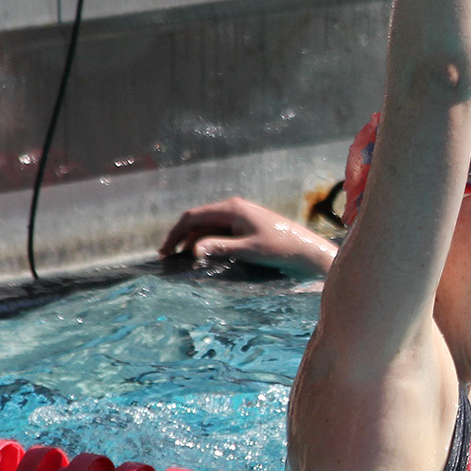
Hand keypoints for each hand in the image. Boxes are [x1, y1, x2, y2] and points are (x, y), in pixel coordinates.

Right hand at [159, 197, 336, 275]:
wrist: (306, 251)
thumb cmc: (280, 248)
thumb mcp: (248, 249)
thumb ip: (220, 248)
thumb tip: (193, 251)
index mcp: (231, 208)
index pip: (193, 216)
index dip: (175, 233)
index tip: (165, 251)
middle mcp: (232, 209)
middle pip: (198, 221)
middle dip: (182, 238)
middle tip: (168, 259)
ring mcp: (238, 218)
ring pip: (207, 229)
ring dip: (194, 243)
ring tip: (182, 262)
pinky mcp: (244, 228)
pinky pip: (218, 234)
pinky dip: (207, 244)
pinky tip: (202, 258)